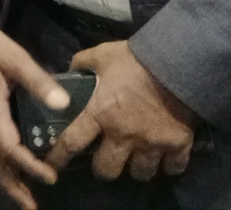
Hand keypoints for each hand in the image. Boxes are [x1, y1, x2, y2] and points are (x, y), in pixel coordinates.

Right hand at [0, 23, 67, 208]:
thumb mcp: (14, 57)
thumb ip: (38, 80)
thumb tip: (64, 104)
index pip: (8, 146)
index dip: (29, 165)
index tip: (50, 177)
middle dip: (11, 187)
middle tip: (30, 206)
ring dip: (3, 181)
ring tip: (22, 198)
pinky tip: (9, 171)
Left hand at [46, 41, 196, 182]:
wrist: (178, 63)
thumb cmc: (135, 60)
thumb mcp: (102, 55)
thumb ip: (83, 64)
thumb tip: (70, 70)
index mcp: (99, 114)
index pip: (72, 143)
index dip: (59, 158)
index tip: (52, 166)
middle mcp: (123, 135)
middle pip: (107, 170)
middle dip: (104, 169)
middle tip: (106, 159)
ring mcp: (151, 143)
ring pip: (140, 174)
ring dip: (137, 169)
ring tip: (136, 160)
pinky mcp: (178, 145)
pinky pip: (173, 168)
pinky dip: (169, 166)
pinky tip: (165, 159)